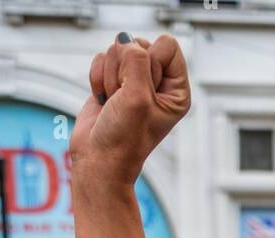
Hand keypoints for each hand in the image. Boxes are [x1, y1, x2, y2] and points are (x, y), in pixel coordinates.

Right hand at [70, 33, 190, 186]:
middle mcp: (158, 84)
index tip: (143, 92)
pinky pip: (101, 58)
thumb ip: (136, 61)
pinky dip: (98, 79)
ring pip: (118, 50)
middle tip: (125, 100)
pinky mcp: (112, 80)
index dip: (150, 62)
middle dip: (126, 70)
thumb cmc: (124, 140)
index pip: (167, 45)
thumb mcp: (138, 97)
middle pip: (140, 44)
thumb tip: (126, 40)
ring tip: (115, 103)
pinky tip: (104, 100)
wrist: (99, 160)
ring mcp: (134, 80)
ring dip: (111, 78)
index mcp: (176, 90)